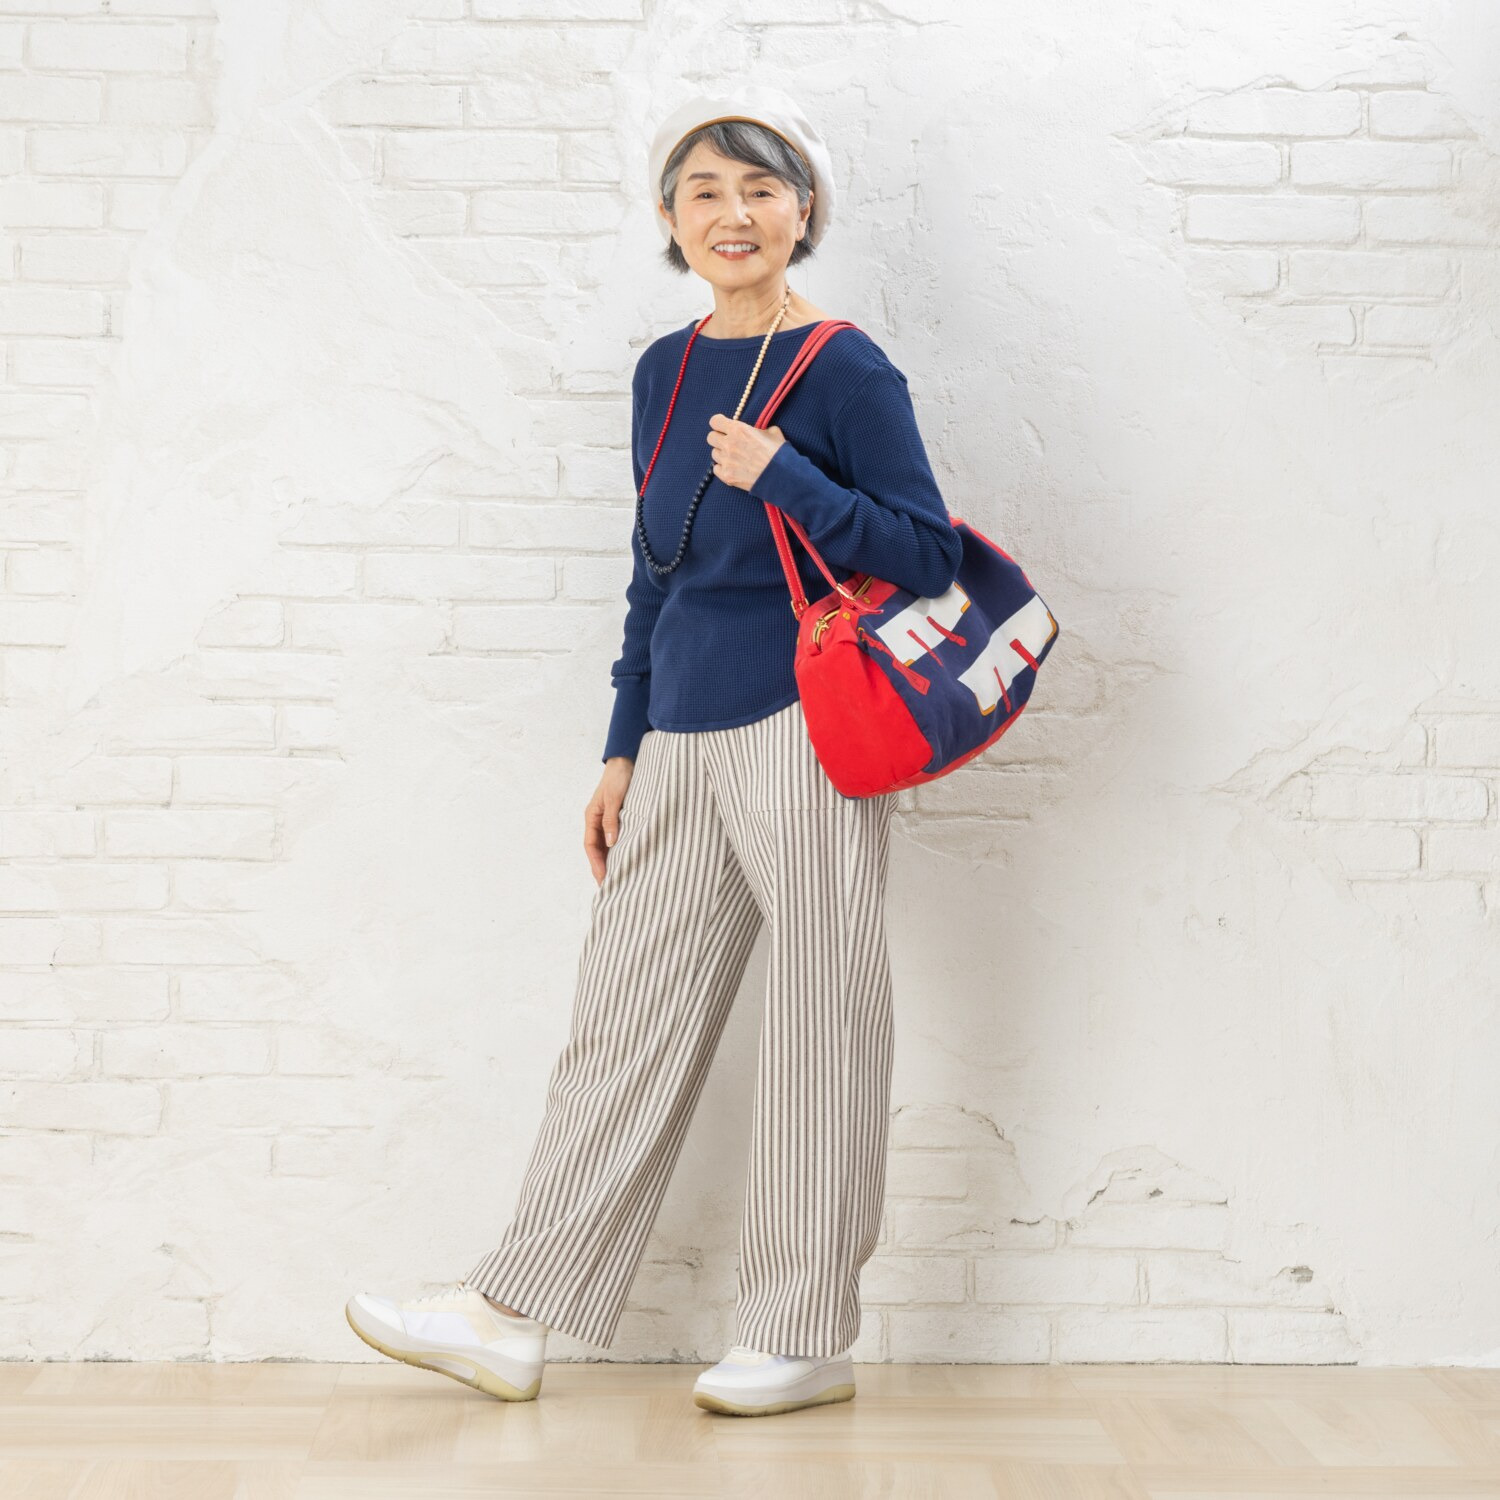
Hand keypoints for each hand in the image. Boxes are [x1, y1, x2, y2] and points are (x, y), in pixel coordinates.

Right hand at [585, 759, 634, 885]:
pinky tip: (629, 859)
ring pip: (608, 846)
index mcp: (592, 816)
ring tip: (619, 878)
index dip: (596, 863)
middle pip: (598, 849)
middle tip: (610, 887)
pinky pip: (618, 838)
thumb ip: (612, 820)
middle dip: (602, 868)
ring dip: (612, 861)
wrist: (628, 759)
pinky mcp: (621, 818)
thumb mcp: (615, 798)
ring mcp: (609, 820)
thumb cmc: (619, 776)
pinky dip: (621, 850)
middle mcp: (599, 821)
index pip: (591, 845)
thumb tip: (611, 843)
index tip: (603, 879)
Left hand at [706, 415, 786, 491]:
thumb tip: (757, 431)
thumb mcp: (772, 432)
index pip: (715, 421)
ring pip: (714, 454)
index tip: (723, 426)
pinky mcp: (726, 475)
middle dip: (718, 438)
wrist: (781, 477)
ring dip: (722, 454)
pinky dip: (722, 468)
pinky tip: (733, 468)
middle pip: (711, 437)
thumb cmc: (779, 453)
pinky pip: (716, 469)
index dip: (719, 423)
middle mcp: (729, 444)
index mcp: (739, 430)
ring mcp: (726, 461)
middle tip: (728, 443)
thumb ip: (759, 429)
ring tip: (734, 458)